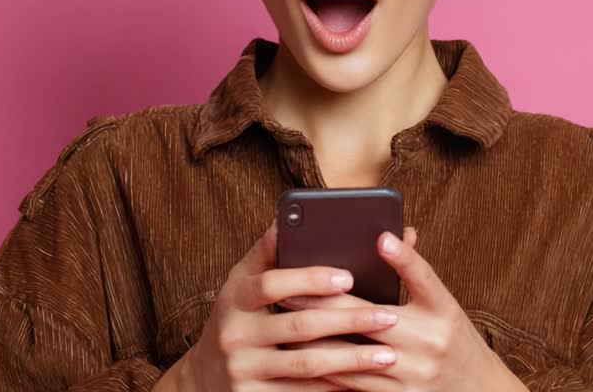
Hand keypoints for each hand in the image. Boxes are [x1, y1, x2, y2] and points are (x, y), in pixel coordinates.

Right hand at [171, 218, 404, 391]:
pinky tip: (364, 380)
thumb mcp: (240, 285)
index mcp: (234, 299)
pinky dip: (336, 387)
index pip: (271, 284)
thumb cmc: (235, 319)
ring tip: (388, 355)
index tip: (348, 277)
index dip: (309, 279)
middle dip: (348, 321)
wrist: (204, 379)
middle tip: (389, 317)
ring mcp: (244, 370)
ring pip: (306, 364)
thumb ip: (265, 255)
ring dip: (351, 359)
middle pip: (298, 326)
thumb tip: (285, 217)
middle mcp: (235, 335)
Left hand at [278, 228, 521, 391]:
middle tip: (291, 286)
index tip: (381, 238)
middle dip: (326, 301)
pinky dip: (326, 368)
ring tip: (286, 322)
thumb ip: (417, 275)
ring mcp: (412, 373)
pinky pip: (353, 383)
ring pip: (353, 353)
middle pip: (371, 316)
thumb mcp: (445, 306)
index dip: (403, 258)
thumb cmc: (455, 341)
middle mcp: (429, 342)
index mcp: (443, 311)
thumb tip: (392, 236)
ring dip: (317, 338)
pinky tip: (303, 358)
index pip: (423, 277)